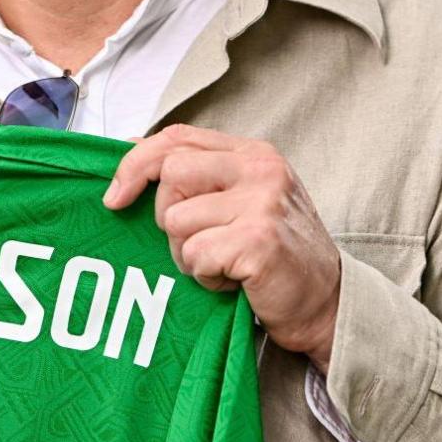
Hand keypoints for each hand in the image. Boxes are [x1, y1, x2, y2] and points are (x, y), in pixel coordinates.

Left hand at [102, 122, 343, 369]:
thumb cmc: (276, 254)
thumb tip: (131, 151)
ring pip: (176, 221)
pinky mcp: (258, 241)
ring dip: (188, 255)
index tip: (115, 196)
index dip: (135, 163)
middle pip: (170, 175)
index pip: (176, 138)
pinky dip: (205, 277)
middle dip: (167, 219)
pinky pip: (195, 255)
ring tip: (223, 264)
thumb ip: (199, 174)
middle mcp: (260, 170)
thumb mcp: (243, 199)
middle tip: (197, 245)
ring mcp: (262, 203)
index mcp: (253, 153)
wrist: (326, 303)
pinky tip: (233, 281)